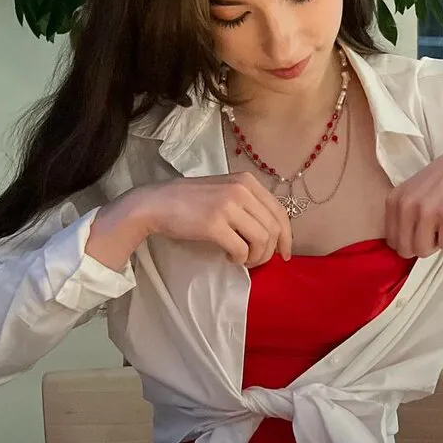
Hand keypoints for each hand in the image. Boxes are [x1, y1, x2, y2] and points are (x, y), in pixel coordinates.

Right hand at [125, 173, 292, 266]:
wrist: (156, 203)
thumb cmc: (190, 201)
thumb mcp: (225, 191)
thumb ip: (248, 204)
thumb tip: (273, 234)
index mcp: (247, 181)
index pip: (280, 211)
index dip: (286, 237)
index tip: (284, 255)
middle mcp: (241, 189)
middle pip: (273, 229)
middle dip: (269, 252)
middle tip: (255, 261)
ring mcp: (228, 205)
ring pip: (261, 240)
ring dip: (254, 257)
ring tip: (241, 259)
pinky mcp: (214, 224)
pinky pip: (241, 249)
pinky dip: (239, 259)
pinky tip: (229, 257)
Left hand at [384, 139, 442, 258]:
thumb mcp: (412, 191)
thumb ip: (402, 213)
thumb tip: (398, 246)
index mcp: (394, 200)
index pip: (391, 240)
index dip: (408, 241)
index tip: (421, 230)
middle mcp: (406, 204)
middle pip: (405, 249)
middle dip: (421, 246)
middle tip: (434, 230)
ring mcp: (427, 210)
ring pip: (423, 250)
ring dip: (436, 243)